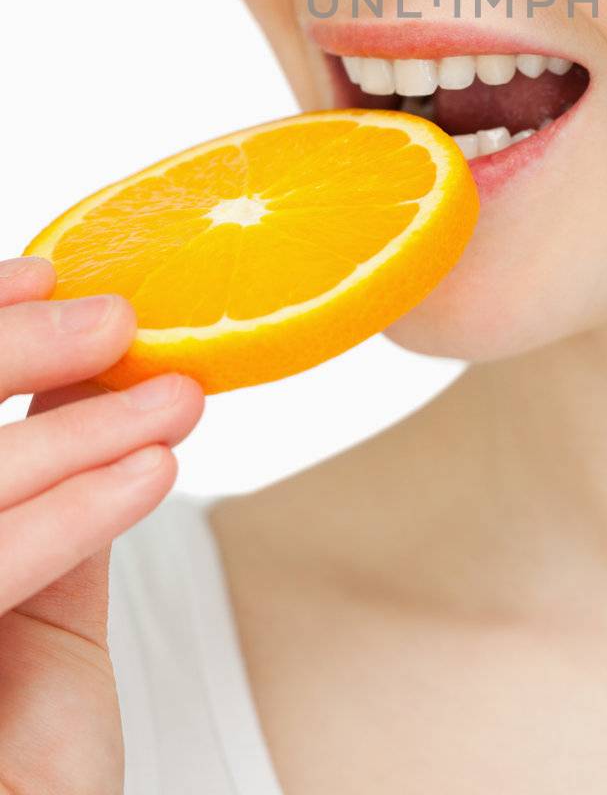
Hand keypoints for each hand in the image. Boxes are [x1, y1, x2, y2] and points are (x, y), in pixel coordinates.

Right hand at [0, 255, 204, 793]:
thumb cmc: (26, 745)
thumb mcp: (37, 605)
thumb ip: (46, 497)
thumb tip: (82, 378)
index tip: (45, 275)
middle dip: (11, 352)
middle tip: (117, 319)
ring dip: (75, 431)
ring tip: (175, 397)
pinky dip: (72, 512)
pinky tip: (148, 472)